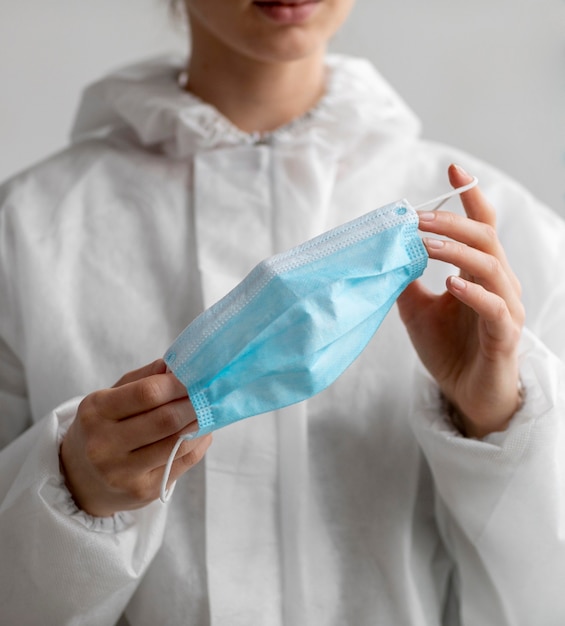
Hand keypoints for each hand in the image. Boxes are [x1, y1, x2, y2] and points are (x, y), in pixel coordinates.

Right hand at [60, 359, 211, 516]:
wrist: (79, 481)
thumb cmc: (101, 429)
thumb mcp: (108, 399)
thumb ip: (141, 379)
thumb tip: (175, 366)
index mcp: (96, 412)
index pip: (146, 393)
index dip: (177, 384)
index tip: (195, 376)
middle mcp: (105, 444)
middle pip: (166, 420)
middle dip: (193, 403)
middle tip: (208, 393)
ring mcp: (124, 472)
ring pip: (178, 443)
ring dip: (200, 423)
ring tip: (207, 410)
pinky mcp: (143, 491)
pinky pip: (184, 462)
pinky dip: (199, 443)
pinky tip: (202, 431)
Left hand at [397, 164, 524, 437]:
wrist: (464, 394)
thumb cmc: (446, 349)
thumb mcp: (416, 309)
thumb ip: (405, 280)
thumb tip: (385, 252)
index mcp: (478, 272)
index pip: (481, 225)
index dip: (470, 196)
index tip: (452, 169)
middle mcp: (498, 283)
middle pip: (484, 238)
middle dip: (451, 223)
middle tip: (416, 218)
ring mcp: (505, 309)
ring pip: (491, 266)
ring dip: (457, 251)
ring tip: (425, 244)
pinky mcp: (504, 336)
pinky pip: (494, 308)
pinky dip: (473, 293)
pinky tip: (450, 284)